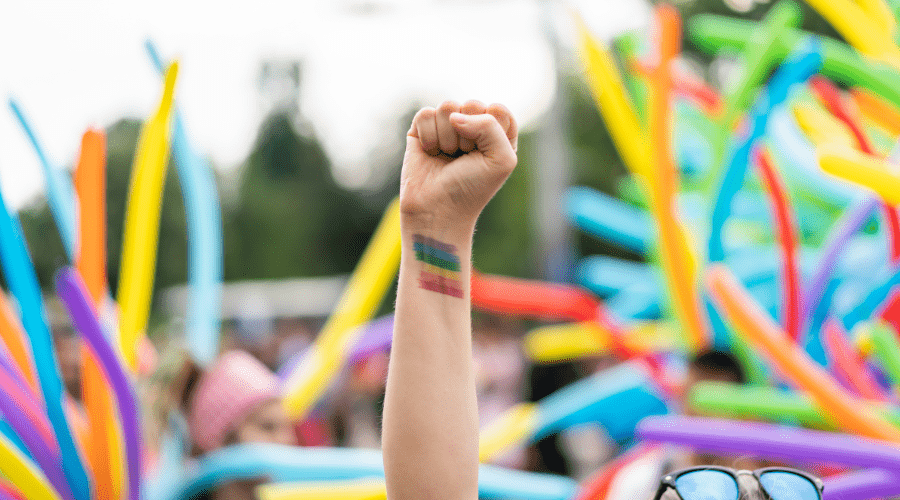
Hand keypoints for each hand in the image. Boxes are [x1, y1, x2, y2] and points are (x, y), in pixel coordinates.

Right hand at [399, 100, 517, 232]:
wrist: (437, 210)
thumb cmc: (472, 188)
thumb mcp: (501, 159)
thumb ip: (490, 125)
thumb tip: (454, 116)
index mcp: (497, 134)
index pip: (498, 109)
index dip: (492, 130)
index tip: (486, 155)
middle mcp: (472, 127)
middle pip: (472, 104)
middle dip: (468, 135)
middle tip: (464, 158)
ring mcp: (446, 127)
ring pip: (448, 107)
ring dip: (447, 137)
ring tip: (447, 157)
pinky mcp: (421, 131)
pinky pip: (425, 114)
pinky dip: (428, 136)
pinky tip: (430, 153)